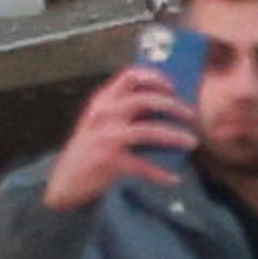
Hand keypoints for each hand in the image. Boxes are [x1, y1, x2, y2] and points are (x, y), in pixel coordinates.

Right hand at [50, 63, 193, 209]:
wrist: (65, 182)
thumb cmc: (90, 150)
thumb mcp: (101, 123)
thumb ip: (125, 111)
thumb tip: (166, 105)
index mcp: (102, 101)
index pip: (129, 76)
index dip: (155, 77)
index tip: (173, 86)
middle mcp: (103, 115)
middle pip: (145, 100)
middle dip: (173, 105)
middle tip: (190, 115)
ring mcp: (106, 137)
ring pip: (149, 131)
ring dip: (175, 136)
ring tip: (192, 142)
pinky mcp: (109, 160)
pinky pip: (143, 165)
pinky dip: (161, 173)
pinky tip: (173, 179)